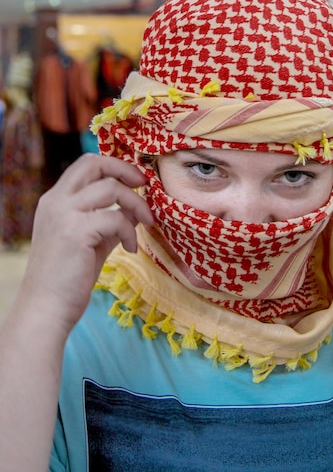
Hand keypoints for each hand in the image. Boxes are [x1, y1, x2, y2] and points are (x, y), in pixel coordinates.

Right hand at [20, 154, 152, 332]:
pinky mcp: (76, 232)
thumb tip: (137, 207)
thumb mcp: (92, 240)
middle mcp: (56, 201)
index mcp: (56, 200)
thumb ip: (111, 220)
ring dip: (136, 204)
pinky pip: (116, 218)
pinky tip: (130, 248)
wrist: (47, 308)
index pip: (86, 164)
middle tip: (145, 186)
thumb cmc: (70, 277)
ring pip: (111, 188)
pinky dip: (130, 231)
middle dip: (126, 170)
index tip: (136, 181)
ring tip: (145, 224)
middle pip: (94, 163)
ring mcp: (63, 214)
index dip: (114, 166)